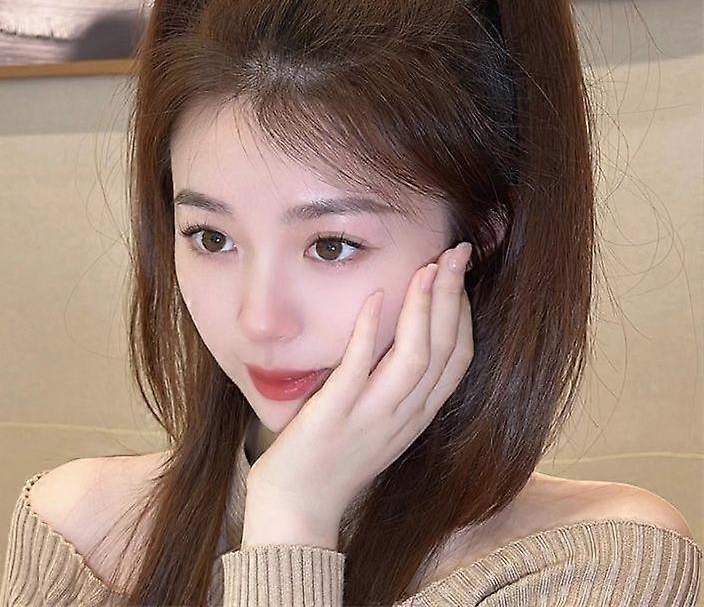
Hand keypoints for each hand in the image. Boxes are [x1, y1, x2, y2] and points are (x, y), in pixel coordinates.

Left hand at [246, 242, 474, 524]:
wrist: (297, 509)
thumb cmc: (334, 459)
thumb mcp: (379, 422)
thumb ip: (394, 386)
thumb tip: (401, 336)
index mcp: (417, 415)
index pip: (458, 358)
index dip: (464, 312)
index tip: (459, 273)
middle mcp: (404, 416)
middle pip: (446, 351)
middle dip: (454, 297)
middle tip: (456, 252)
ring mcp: (372, 417)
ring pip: (417, 358)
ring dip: (425, 308)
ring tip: (428, 267)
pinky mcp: (337, 416)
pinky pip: (360, 368)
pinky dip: (371, 330)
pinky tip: (376, 296)